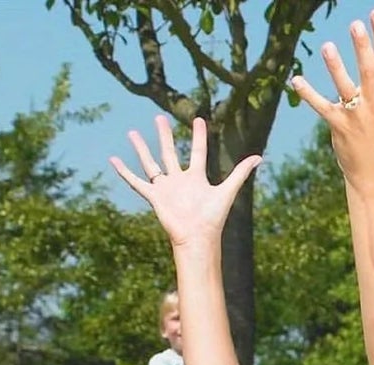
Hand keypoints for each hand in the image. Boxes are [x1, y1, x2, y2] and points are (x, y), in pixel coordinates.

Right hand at [110, 115, 260, 251]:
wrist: (196, 237)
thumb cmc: (213, 218)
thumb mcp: (228, 191)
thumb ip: (240, 173)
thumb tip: (259, 157)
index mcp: (196, 177)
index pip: (196, 151)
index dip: (198, 135)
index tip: (198, 119)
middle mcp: (178, 180)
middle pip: (168, 152)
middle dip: (164, 135)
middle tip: (158, 118)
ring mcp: (165, 188)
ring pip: (150, 163)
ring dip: (141, 148)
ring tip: (132, 133)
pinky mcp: (154, 197)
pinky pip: (136, 182)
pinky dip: (124, 172)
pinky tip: (114, 160)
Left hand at [291, 10, 373, 188]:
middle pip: (370, 70)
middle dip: (364, 47)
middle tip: (356, 24)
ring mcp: (357, 115)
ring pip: (346, 87)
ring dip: (336, 67)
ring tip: (327, 46)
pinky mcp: (339, 127)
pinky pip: (322, 108)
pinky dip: (309, 94)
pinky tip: (296, 80)